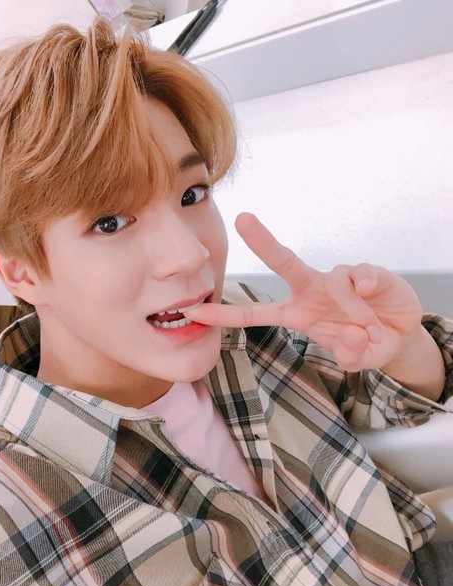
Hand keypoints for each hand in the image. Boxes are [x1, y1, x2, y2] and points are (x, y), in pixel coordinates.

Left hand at [186, 212, 423, 371]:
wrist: (400, 331)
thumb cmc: (367, 342)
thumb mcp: (356, 358)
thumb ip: (350, 356)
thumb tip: (350, 340)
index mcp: (297, 314)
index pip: (255, 314)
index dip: (225, 313)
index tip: (194, 311)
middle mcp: (312, 290)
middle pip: (284, 262)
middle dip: (263, 241)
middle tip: (243, 219)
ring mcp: (339, 278)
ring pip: (337, 282)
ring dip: (356, 311)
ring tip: (371, 331)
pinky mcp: (366, 271)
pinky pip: (362, 276)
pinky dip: (369, 292)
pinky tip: (375, 299)